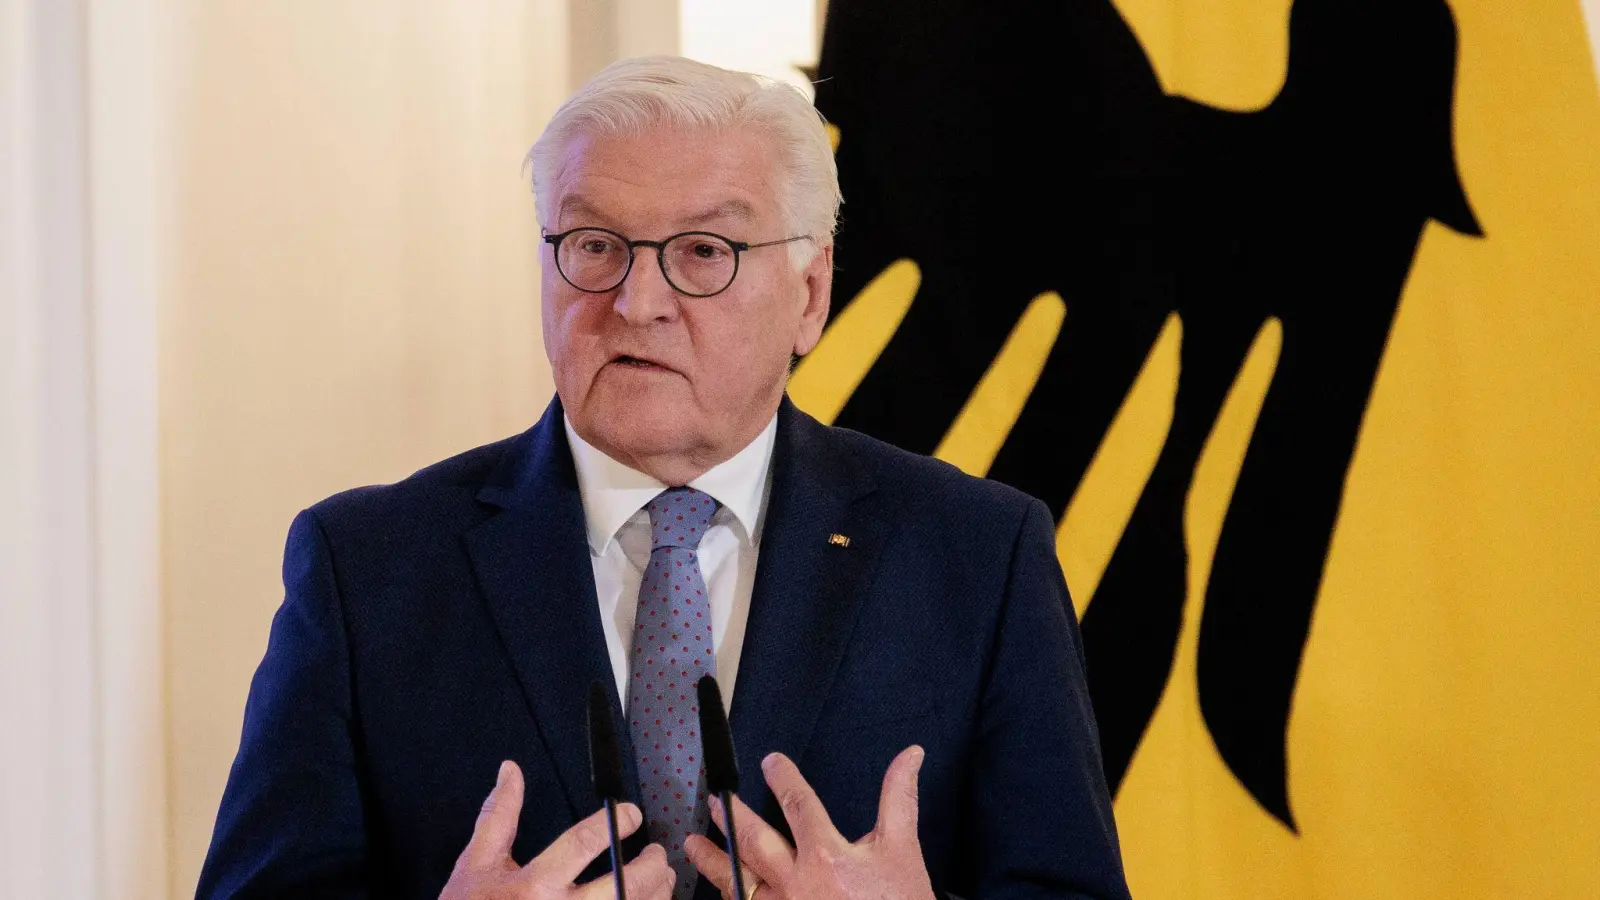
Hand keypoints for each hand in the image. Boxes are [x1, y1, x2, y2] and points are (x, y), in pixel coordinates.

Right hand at [440, 760, 675, 899]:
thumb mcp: (476, 862)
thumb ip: (499, 815)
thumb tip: (510, 769)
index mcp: (534, 885)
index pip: (584, 844)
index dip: (616, 823)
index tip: (632, 814)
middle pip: (623, 887)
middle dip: (649, 866)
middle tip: (657, 853)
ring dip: (656, 895)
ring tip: (660, 880)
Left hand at [683, 746, 934, 899]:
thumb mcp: (903, 850)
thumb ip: (899, 799)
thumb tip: (910, 755)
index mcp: (825, 856)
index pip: (798, 805)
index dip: (784, 778)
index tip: (771, 762)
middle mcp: (795, 884)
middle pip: (753, 842)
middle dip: (732, 818)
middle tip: (717, 801)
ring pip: (737, 882)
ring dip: (712, 861)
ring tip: (693, 843)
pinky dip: (728, 898)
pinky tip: (719, 890)